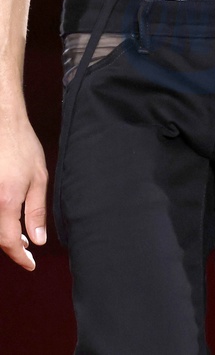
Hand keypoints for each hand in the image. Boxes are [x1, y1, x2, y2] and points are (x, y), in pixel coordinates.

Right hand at [0, 116, 47, 269]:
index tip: (30, 264)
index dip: (20, 257)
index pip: (9, 241)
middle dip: (12, 247)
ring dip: (3, 234)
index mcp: (7, 199)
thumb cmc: (23, 146)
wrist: (3, 122)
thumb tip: (37, 240)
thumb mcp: (39, 178)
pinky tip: (7, 219)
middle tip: (27, 249)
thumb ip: (36, 211)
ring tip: (19, 236)